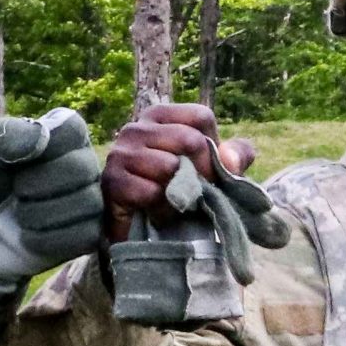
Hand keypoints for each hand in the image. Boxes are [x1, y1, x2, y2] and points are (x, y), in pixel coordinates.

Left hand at [0, 107, 105, 304]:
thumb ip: (6, 133)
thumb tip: (41, 135)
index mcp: (65, 135)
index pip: (71, 129)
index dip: (40, 149)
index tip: (15, 162)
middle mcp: (85, 163)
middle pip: (81, 168)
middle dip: (37, 185)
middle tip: (17, 192)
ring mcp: (92, 199)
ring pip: (88, 203)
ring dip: (40, 213)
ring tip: (20, 215)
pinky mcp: (90, 233)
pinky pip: (85, 234)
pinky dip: (47, 238)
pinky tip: (29, 235)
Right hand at [103, 104, 257, 243]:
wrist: (136, 229)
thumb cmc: (175, 190)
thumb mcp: (211, 170)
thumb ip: (233, 157)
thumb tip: (231, 160)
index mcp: (159, 116)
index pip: (201, 116)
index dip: (214, 148)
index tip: (208, 171)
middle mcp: (136, 128)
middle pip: (189, 139)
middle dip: (201, 172)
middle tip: (194, 191)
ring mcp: (121, 153)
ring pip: (171, 166)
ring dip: (178, 191)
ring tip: (170, 199)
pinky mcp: (112, 182)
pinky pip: (152, 191)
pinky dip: (161, 207)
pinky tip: (154, 210)